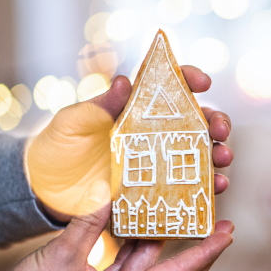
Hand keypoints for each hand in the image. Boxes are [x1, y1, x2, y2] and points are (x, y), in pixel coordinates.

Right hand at [2, 180, 233, 270]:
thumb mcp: (63, 255)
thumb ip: (89, 222)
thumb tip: (108, 193)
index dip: (206, 251)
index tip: (229, 233)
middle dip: (201, 252)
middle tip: (221, 227)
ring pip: (154, 269)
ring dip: (167, 244)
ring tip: (182, 215)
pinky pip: (131, 268)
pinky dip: (139, 247)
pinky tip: (143, 224)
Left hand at [27, 67, 232, 222]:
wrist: (47, 191)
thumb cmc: (58, 147)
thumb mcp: (73, 122)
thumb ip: (98, 105)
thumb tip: (122, 81)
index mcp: (136, 108)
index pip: (169, 86)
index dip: (190, 79)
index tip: (203, 82)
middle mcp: (154, 132)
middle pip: (197, 121)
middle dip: (216, 122)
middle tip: (220, 131)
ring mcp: (158, 161)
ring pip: (200, 153)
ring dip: (218, 154)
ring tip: (223, 161)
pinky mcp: (157, 189)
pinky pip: (188, 185)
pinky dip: (207, 185)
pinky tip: (215, 188)